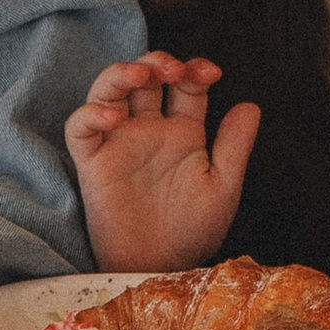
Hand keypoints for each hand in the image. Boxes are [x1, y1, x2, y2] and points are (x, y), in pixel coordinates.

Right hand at [65, 51, 261, 271]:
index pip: (185, 83)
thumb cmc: (193, 231)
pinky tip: (112, 116)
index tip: (210, 73)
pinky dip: (90, 113)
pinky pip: (79, 128)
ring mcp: (119, 142)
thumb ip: (235, 146)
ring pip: (109, 90)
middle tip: (173, 70)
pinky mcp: (93, 162)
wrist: (161, 268)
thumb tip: (250, 104)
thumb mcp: (222, 187)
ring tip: (139, 75)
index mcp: (183, 130)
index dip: (194, 69)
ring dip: (120, 73)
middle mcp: (149, 129)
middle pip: (146, 76)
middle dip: (158, 61)